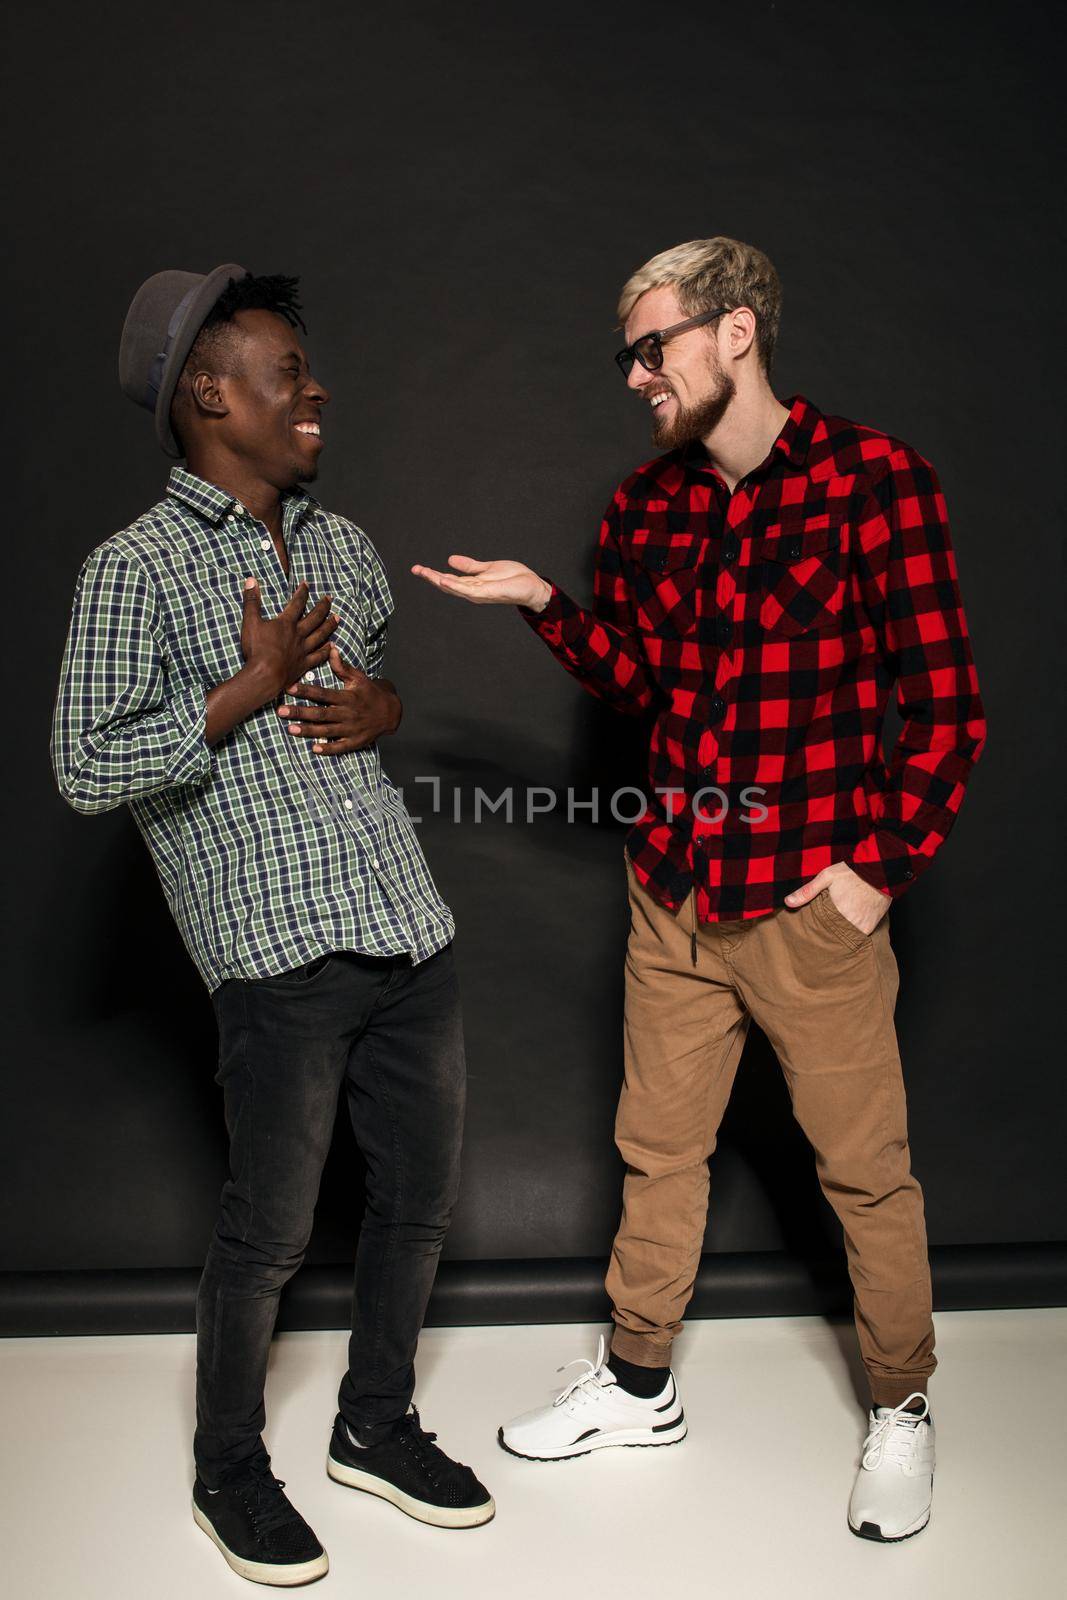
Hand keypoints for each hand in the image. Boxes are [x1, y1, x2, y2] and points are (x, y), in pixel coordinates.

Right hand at [240, 578, 338, 698]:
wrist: (264, 675)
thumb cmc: (256, 649)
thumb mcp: (250, 622)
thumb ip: (251, 601)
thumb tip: (251, 580)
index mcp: (286, 623)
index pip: (297, 603)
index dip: (302, 592)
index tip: (307, 584)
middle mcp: (298, 634)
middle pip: (314, 618)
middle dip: (322, 606)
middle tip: (330, 598)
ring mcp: (303, 650)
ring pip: (321, 635)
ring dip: (329, 625)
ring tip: (337, 618)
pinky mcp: (304, 664)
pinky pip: (319, 656)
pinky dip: (326, 650)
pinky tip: (332, 646)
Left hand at [276, 645, 401, 753]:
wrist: (391, 712)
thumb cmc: (370, 693)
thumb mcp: (359, 678)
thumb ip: (342, 666)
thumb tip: (331, 648)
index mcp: (347, 697)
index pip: (322, 693)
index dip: (305, 691)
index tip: (289, 688)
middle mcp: (347, 713)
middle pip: (321, 713)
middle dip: (300, 712)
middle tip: (281, 711)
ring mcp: (351, 729)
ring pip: (327, 731)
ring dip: (308, 731)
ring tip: (291, 729)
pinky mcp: (356, 741)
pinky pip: (341, 747)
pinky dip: (328, 749)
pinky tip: (314, 749)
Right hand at [411, 555, 552, 610]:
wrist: (531, 585)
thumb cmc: (513, 578)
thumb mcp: (486, 568)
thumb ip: (469, 566)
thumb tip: (450, 560)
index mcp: (471, 585)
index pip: (447, 579)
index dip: (432, 574)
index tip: (418, 568)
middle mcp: (472, 592)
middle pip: (446, 585)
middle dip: (430, 577)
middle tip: (415, 569)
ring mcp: (478, 594)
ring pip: (453, 587)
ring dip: (437, 580)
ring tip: (424, 572)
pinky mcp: (486, 593)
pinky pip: (467, 590)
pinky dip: (454, 585)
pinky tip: (443, 579)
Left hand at [784, 862, 889, 933]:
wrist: (880, 872)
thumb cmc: (852, 873)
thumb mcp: (827, 877)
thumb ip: (807, 891)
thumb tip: (788, 902)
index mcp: (836, 912)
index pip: (820, 929)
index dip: (815, 930)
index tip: (810, 932)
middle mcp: (850, 923)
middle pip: (833, 935)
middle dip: (827, 934)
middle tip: (821, 932)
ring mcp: (862, 927)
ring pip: (846, 936)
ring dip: (841, 933)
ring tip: (834, 929)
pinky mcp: (872, 927)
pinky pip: (860, 935)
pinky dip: (854, 931)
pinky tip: (849, 925)